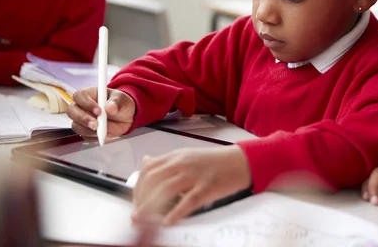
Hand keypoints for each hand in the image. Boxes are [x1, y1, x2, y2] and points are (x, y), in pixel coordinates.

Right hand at [67, 87, 135, 139]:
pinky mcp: (86, 131)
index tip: (99, 111)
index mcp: (89, 94)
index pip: (79, 96)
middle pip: (72, 111)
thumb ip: (116, 102)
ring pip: (76, 126)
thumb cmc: (121, 103)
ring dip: (88, 131)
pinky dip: (94, 138)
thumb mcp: (123, 99)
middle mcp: (82, 106)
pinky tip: (105, 136)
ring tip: (103, 132)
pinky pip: (85, 136)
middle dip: (83, 119)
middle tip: (96, 125)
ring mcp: (82, 120)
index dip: (86, 104)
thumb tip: (110, 107)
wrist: (126, 116)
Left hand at [131, 145, 251, 225]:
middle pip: (153, 180)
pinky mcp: (207, 187)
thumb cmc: (215, 162)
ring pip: (165, 190)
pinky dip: (175, 213)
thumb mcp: (187, 155)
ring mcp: (195, 175)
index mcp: (176, 156)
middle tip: (138, 215)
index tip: (136, 201)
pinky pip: (187, 201)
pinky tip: (168, 222)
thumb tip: (146, 162)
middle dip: (141, 199)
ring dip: (151, 207)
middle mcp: (182, 163)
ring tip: (143, 221)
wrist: (241, 161)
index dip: (138, 187)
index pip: (148, 170)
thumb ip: (166, 161)